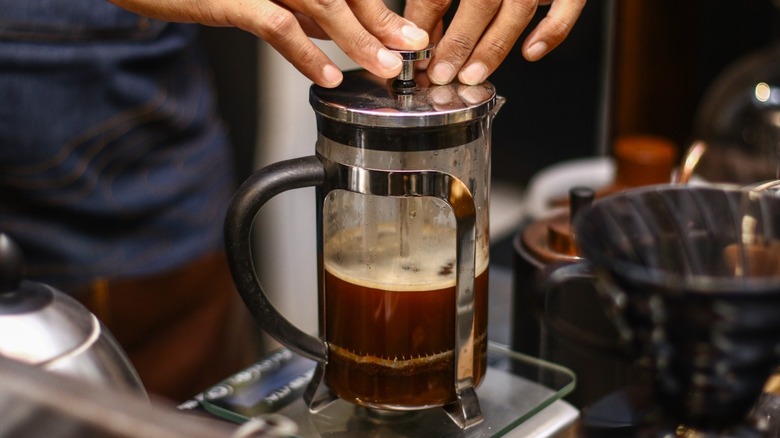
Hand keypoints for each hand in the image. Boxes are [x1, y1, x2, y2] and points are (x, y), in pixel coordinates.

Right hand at [108, 0, 429, 87]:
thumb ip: (299, 11)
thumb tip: (337, 33)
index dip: (379, 11)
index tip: (408, 35)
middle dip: (380, 22)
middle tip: (410, 50)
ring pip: (320, 3)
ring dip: (356, 38)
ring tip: (383, 68)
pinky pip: (275, 24)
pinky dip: (305, 52)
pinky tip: (328, 76)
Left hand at [404, 0, 585, 84]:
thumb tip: (421, 29)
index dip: (424, 21)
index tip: (415, 51)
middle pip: (480, 1)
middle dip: (458, 42)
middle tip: (441, 74)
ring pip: (519, 8)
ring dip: (494, 47)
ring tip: (471, 75)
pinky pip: (569, 4)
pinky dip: (552, 31)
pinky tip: (530, 52)